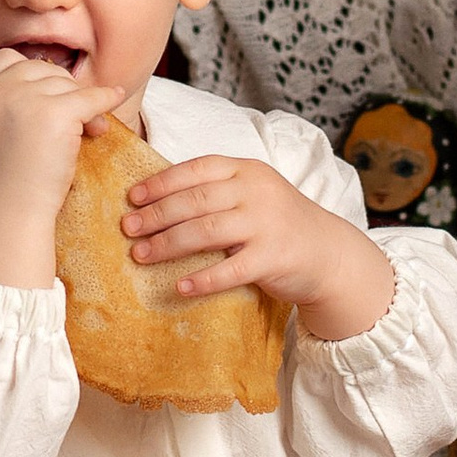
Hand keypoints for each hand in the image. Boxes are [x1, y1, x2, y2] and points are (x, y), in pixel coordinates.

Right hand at [0, 47, 111, 287]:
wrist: (3, 218)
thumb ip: (3, 105)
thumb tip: (54, 84)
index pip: (4, 59)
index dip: (30, 74)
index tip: (46, 94)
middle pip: (40, 69)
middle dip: (61, 89)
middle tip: (77, 118)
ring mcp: (22, 99)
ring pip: (65, 84)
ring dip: (81, 104)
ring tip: (90, 132)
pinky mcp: (53, 113)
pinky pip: (89, 98)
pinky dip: (105, 100)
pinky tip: (114, 100)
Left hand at [124, 156, 394, 341]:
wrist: (328, 253)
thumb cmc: (279, 224)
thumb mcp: (253, 194)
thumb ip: (216, 191)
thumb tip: (156, 202)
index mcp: (247, 171)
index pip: (196, 169)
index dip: (161, 182)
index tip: (132, 197)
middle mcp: (256, 192)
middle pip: (195, 201)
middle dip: (156, 215)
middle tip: (128, 228)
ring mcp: (266, 224)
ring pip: (206, 231)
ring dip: (167, 244)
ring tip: (140, 255)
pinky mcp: (273, 258)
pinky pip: (230, 270)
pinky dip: (202, 279)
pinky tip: (179, 287)